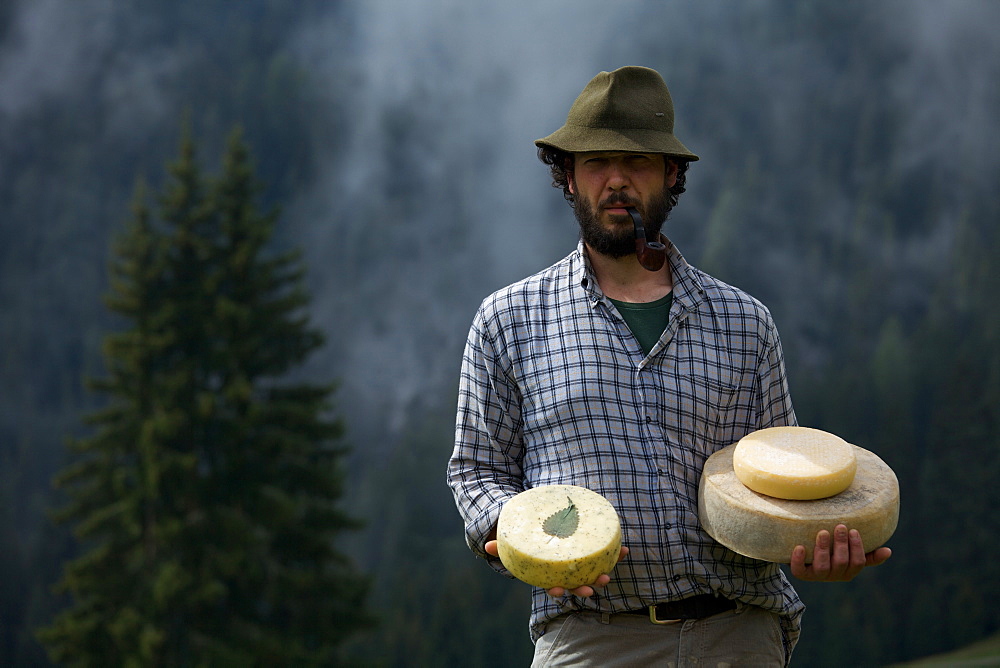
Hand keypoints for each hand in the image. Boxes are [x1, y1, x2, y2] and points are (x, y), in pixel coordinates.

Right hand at [484, 540, 629, 596]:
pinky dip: (614, 553)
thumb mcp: (513, 542)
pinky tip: (624, 549)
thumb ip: (501, 546)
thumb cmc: (525, 540)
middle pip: (576, 583)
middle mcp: (565, 572)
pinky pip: (604, 555)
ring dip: (603, 572)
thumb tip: (486, 546)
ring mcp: (579, 564)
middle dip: (586, 586)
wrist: (540, 531)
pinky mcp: (591, 553)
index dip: (558, 589)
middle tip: (594, 585)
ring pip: (592, 572)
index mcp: (547, 573)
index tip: (560, 590)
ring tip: (611, 569)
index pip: (552, 585)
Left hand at [790, 524, 891, 581]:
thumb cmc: (832, 552)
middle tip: (840, 526)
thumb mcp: (850, 553)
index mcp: (848, 570)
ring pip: (822, 567)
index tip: (853, 530)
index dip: (856, 547)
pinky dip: (799, 560)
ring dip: (823, 549)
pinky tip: (799, 547)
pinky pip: (799, 571)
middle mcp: (834, 575)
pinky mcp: (801, 573)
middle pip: (841, 563)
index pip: (858, 562)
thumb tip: (888, 551)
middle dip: (841, 544)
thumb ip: (868, 554)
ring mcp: (817, 575)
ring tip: (822, 532)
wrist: (804, 557)